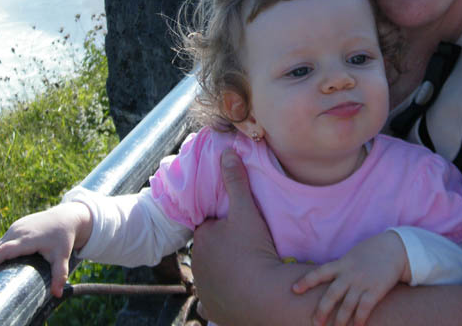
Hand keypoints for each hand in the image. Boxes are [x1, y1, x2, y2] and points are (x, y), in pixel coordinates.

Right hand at [0, 202, 91, 297]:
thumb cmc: (64, 237)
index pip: (3, 251)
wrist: (67, 217)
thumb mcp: (62, 256)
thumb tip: (57, 294)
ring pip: (0, 243)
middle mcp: (19, 230)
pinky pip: (5, 238)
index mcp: (27, 239)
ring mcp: (17, 226)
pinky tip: (0, 261)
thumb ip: (60, 274)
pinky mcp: (18, 224)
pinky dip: (0, 249)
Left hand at [192, 149, 279, 322]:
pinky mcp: (213, 308)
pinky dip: (223, 294)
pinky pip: (214, 299)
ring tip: (246, 266)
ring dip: (224, 269)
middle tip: (247, 246)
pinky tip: (235, 291)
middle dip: (223, 246)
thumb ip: (236, 182)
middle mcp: (197, 265)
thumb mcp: (246, 211)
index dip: (224, 224)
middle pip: (211, 249)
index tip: (240, 227)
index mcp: (202, 239)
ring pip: (212, 273)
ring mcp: (204, 289)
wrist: (264, 295)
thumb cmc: (253, 250)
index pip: (210, 226)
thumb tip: (227, 152)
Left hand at [291, 231, 409, 325]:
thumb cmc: (372, 251)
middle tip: (315, 323)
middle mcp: (349, 274)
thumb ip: (341, 267)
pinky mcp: (376, 290)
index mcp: (342, 263)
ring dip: (340, 320)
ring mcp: (362, 282)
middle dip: (322, 310)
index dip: (306, 281)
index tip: (294, 289)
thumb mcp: (352, 255)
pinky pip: (364, 308)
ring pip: (347, 305)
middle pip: (331, 294)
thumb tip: (329, 277)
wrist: (395, 248)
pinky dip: (359, 319)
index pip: (319, 273)